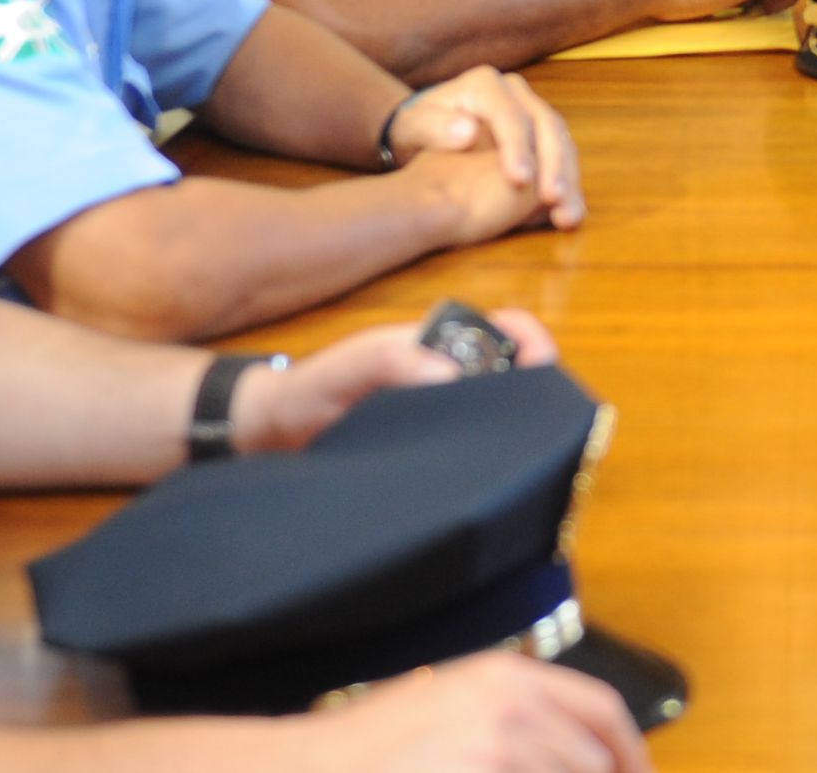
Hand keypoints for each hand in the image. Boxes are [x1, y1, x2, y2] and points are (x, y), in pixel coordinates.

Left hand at [230, 307, 559, 455]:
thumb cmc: (310, 391)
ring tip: (516, 463)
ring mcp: (448, 415)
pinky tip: (488, 486)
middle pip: (521, 378)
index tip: (541, 372)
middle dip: (540, 398)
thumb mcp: (345, 367)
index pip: (511, 331)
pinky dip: (493, 465)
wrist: (276, 437)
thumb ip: (388, 360)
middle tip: (539, 432)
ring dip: (517, 435)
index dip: (535, 345)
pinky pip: (480, 454)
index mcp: (441, 344)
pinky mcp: (440, 453)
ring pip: (505, 418)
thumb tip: (450, 375)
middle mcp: (455, 376)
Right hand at [295, 651, 653, 772]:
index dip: (630, 753)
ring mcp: (500, 747)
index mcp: (508, 677)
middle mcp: (512, 704)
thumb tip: (579, 756)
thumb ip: (517, 721)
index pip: (603, 710)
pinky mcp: (486, 772)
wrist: (305, 771)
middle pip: (593, 760)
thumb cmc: (370, 751)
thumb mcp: (449, 707)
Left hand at [388, 68, 582, 228]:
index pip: (510, 115)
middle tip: (554, 199)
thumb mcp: (412, 128)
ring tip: (567, 213)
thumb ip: (432, 127)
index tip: (519, 181)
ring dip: (568, 178)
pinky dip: (567, 184)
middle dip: (554, 163)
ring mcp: (531, 110)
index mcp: (484, 85)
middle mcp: (514, 92)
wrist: (425, 131)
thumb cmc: (416, 130)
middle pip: (546, 124)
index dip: (518, 147)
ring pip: (561, 140)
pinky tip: (567, 212)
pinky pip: (561, 155)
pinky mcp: (540, 132)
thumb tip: (467, 131)